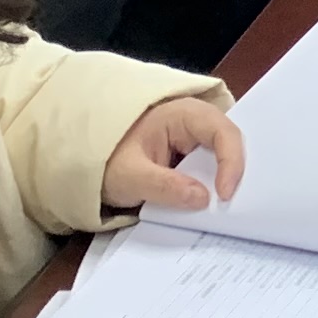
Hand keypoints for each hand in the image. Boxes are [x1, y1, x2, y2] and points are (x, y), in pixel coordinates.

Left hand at [99, 94, 242, 216]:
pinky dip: (214, 183)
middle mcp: (194, 120)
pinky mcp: (191, 155)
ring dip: (224, 178)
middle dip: (234, 170)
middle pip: (230, 141)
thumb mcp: (130, 177)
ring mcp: (194, 138)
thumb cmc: (105, 163)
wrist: (84, 166)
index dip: (231, 161)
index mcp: (181, 114)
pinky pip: (212, 166)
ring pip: (224, 154)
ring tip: (225, 204)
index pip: (221, 131)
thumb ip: (165, 187)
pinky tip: (212, 201)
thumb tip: (204, 199)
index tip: (223, 195)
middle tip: (231, 202)